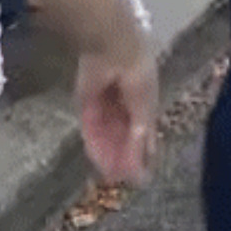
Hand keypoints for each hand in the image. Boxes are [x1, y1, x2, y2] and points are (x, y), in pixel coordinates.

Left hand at [75, 49, 158, 185]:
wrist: (114, 51)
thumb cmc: (138, 76)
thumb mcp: (145, 109)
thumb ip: (142, 138)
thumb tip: (144, 164)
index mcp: (144, 100)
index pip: (142, 131)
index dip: (141, 152)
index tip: (141, 173)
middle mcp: (123, 102)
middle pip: (122, 135)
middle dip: (122, 156)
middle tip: (121, 179)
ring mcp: (104, 103)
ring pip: (106, 134)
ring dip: (107, 154)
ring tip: (108, 176)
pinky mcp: (85, 102)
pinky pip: (90, 126)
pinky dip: (93, 143)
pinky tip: (95, 159)